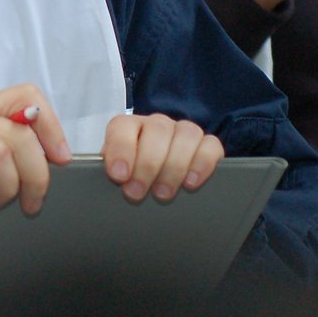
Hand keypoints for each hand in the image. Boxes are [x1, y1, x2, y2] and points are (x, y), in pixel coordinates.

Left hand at [100, 113, 223, 202]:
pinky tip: (190, 183)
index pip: (123, 127)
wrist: (157, 181)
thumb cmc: (133, 177)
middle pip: (157, 131)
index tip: (119, 176)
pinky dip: (202, 164)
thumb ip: (112, 170)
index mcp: (129, 126)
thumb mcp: (117, 173)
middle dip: (147, 165)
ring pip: (186, 135)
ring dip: (174, 166)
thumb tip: (107, 175)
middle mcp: (157, 124)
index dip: (121, 149)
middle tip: (138, 192)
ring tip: (163, 193)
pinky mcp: (208, 144)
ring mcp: (184, 131)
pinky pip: (210, 146)